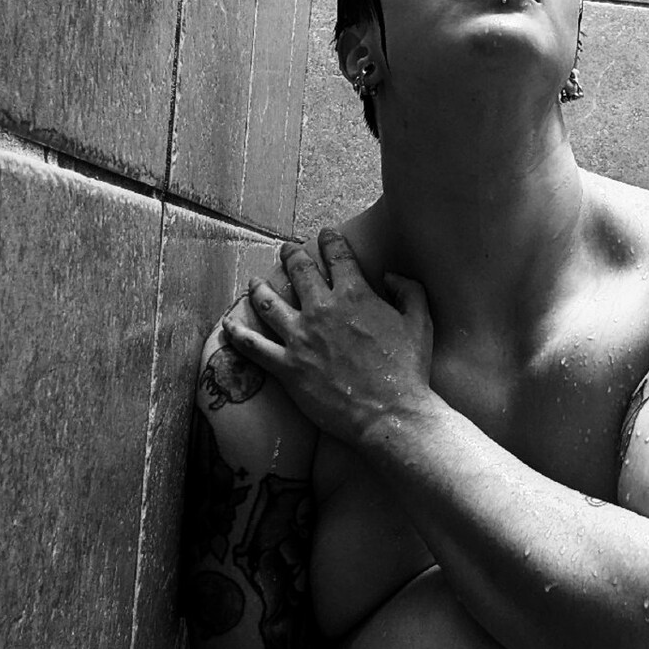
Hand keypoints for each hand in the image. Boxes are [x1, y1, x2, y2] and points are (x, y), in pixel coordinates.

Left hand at [223, 229, 433, 447]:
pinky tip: (228, 324)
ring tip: (254, 281)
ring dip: (259, 287)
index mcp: (355, 295)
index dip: (330, 240)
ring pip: (268, 302)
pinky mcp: (287, 367)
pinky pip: (253, 346)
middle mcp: (322, 310)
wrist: (390, 413)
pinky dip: (237, 333)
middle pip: (298, 271)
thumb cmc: (408, 369)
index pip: (337, 255)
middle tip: (286, 249)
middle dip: (290, 255)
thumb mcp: (420, 321)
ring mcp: (300, 338)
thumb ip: (408, 290)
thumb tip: (391, 276)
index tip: (325, 235)